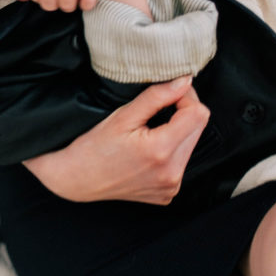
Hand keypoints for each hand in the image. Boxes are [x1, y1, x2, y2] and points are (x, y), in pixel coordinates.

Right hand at [23, 76, 209, 203]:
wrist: (77, 178)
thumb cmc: (94, 147)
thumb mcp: (123, 115)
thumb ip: (157, 97)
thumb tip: (184, 82)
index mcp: (161, 151)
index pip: (198, 114)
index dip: (186, 97)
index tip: (170, 93)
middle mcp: (171, 173)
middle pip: (198, 129)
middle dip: (183, 112)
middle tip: (158, 108)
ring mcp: (171, 186)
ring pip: (191, 145)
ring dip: (177, 132)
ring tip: (149, 131)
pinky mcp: (168, 193)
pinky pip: (181, 163)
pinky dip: (170, 151)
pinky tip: (149, 151)